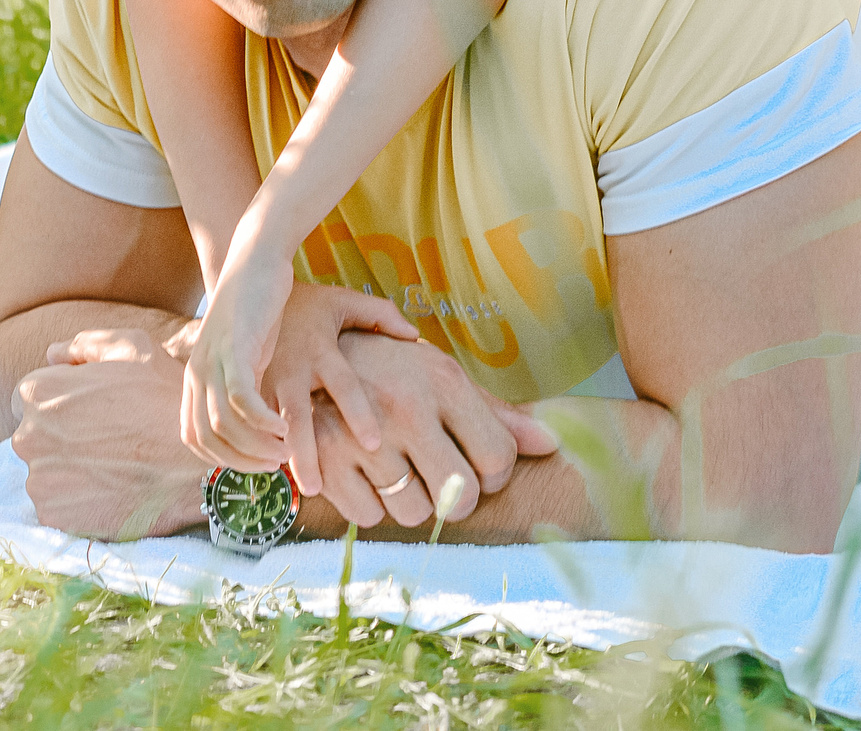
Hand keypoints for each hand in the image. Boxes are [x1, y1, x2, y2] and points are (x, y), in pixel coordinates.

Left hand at [11, 327, 209, 539]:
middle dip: (61, 437)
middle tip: (105, 441)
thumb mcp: (133, 348)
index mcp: (38, 392)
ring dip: (68, 471)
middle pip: (34, 436)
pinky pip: (57, 506)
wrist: (196, 466)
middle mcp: (27, 436)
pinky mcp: (54, 517)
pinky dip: (77, 502)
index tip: (91, 413)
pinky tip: (110, 491)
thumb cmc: (167, 398)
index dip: (62, 403)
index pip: (30, 398)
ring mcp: (39, 481)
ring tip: (111, 467)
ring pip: (45, 473)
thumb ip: (85, 345)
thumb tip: (53, 354)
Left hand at [179, 251, 295, 468]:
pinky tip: (284, 427)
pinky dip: (261, 421)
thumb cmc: (255, 309)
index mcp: (196, 377)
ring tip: (285, 450)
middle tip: (276, 466)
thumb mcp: (244, 353)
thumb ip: (242, 386)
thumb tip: (256, 426)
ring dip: (255, 446)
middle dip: (242, 461)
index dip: (224, 460)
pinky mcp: (234, 348)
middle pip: (207, 438)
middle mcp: (197, 372)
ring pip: (223, 423)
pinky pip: (240, 398)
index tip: (257, 464)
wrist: (256, 259)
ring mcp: (212, 360)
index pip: (195, 438)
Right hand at [257, 286, 421, 497]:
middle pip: (297, 415)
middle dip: (305, 452)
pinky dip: (256, 445)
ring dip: (274, 454)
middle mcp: (292, 368)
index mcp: (321, 349)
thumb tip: (415, 336)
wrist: (252, 288)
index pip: (343, 384)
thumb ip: (379, 316)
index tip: (373, 444)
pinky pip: (248, 421)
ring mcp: (265, 380)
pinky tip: (265, 470)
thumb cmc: (308, 303)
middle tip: (316, 487)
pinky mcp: (247, 387)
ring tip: (287, 486)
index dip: (358, 413)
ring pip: (266, 424)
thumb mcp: (343, 302)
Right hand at [300, 330, 559, 533]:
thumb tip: (551, 445)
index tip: (478, 467)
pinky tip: (366, 475)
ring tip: (400, 472)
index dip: (495, 475)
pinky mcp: (324, 455)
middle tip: (441, 480)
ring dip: (411, 502)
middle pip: (459, 496)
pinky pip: (369, 516)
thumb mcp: (443, 378)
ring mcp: (361, 434)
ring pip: (413, 513)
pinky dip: (371, 505)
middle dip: (457, 500)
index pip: (497, 458)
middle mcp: (405, 406)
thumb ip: (497, 415)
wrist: (309, 345)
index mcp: (442, 381)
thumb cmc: (392, 370)